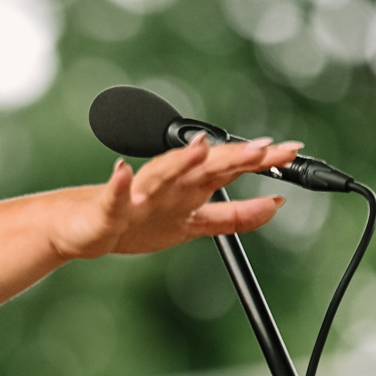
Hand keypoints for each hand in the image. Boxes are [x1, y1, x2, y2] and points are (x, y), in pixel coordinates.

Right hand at [55, 135, 301, 259]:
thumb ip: (233, 217)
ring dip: (180, 161)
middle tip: (263, 148)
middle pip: (205, 167)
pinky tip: (121, 172)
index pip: (231, 170)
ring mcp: (138, 195)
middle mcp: (168, 185)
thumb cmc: (136, 220)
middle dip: (233, 157)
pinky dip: (117, 185)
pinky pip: (113, 197)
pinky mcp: (109, 209)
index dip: (261, 163)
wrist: (84, 226)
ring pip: (163, 174)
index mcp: (189, 189)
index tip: (292, 152)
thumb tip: (275, 205)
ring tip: (200, 149)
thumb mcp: (193, 224)